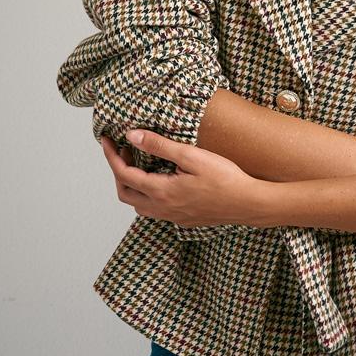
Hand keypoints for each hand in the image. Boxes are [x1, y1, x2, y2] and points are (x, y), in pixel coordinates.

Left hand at [99, 129, 262, 227]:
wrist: (250, 204)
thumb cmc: (226, 179)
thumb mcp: (191, 156)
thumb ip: (160, 146)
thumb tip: (132, 136)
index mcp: (161, 191)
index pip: (124, 173)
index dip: (111, 156)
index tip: (106, 140)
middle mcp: (163, 208)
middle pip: (126, 193)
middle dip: (118, 171)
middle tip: (122, 151)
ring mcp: (174, 217)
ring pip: (140, 204)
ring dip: (133, 184)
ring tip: (140, 163)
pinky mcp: (184, 219)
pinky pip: (156, 210)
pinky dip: (148, 194)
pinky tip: (161, 180)